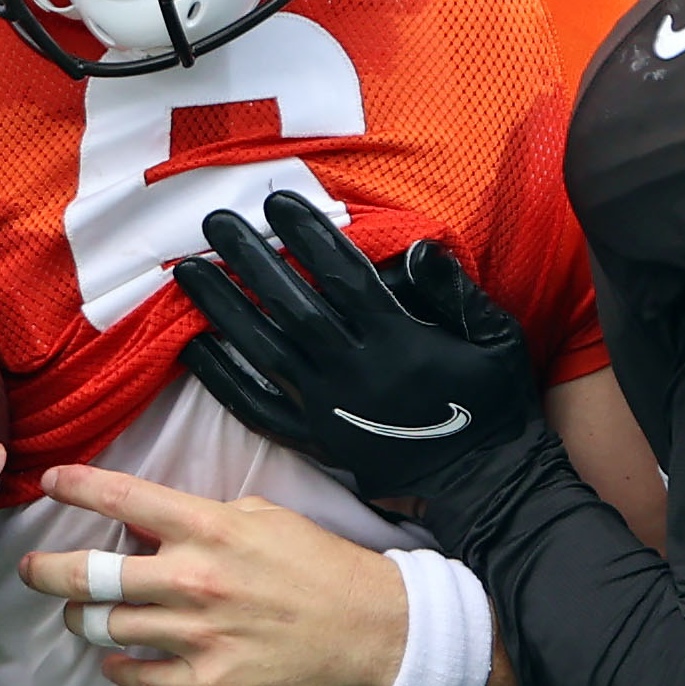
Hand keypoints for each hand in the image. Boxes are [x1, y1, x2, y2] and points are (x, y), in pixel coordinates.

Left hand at [20, 465, 409, 685]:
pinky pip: (137, 677)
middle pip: (87, 575)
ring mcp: (197, 635)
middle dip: (46, 571)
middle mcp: (192, 580)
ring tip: (77, 615)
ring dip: (79, 620)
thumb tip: (152, 523)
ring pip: (102, 628)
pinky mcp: (208, 681)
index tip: (50, 484)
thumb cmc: (321, 565)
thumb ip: (204, 518)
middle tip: (34, 570)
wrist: (372, 627)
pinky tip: (114, 659)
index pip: (120, 499)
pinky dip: (116, 667)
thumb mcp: (265, 516)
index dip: (74, 487)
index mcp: (207, 529)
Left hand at [173, 191, 540, 503]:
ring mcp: (330, 409)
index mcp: (400, 342)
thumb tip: (413, 247)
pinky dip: (223, 376)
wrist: (487, 484)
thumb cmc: (496, 406)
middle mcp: (355, 372)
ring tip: (188, 271)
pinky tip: (194, 345)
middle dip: (252, 259)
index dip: (307, 234)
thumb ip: (454, 291)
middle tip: (215, 221)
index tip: (277, 201)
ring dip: (224, 307)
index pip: (343, 275)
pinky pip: (258, 407)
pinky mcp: (317, 441)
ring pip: (265, 350)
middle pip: (292, 305)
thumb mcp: (496, 339)